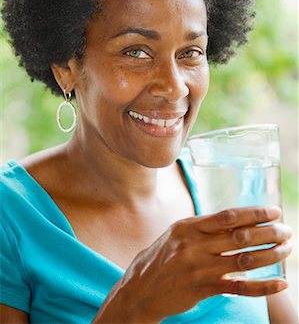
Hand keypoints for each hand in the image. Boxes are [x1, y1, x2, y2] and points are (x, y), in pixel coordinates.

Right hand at [93, 206, 291, 322]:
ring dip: (270, 255)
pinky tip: (279, 283)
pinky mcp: (203, 289)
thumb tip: (236, 221)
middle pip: (239, 236)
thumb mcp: (178, 234)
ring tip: (287, 250)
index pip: (227, 216)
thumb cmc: (163, 256)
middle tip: (287, 231)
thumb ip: (204, 228)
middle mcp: (195, 245)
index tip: (274, 212)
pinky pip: (238, 287)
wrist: (140, 287)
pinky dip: (262, 286)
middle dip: (268, 233)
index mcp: (189, 226)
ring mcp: (199, 268)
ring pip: (243, 260)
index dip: (253, 213)